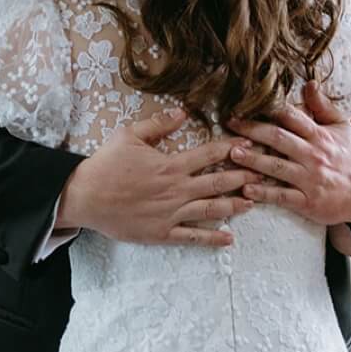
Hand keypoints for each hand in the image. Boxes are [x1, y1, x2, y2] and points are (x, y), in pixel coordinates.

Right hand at [57, 110, 257, 247]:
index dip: (232, 148)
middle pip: (218, 182)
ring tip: (255, 201)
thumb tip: (183, 113)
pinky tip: (229, 239)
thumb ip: (159, 124)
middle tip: (265, 173)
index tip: (250, 144)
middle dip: (244, 177)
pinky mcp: (162, 233)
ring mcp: (171, 213)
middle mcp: (176, 189)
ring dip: (235, 206)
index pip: (209, 154)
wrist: (84, 196)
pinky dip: (212, 238)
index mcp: (171, 165)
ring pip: (211, 209)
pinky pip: (192, 237)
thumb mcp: (129, 135)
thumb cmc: (106, 164)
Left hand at [228, 83, 350, 226]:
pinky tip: (246, 189)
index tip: (247, 103)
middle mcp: (313, 155)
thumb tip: (309, 83)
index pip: (292, 117)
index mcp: (320, 135)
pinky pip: (282, 196)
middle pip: (278, 139)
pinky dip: (264, 193)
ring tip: (232, 154)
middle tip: (230, 124)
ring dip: (253, 160)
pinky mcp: (309, 202)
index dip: (269, 109)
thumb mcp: (342, 128)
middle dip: (252, 130)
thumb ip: (323, 107)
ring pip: (277, 167)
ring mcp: (310, 179)